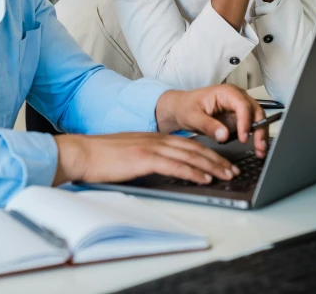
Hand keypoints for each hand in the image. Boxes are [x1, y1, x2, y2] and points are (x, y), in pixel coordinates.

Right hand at [53, 132, 240, 187]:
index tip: (222, 161)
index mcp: (152, 138)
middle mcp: (155, 139)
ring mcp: (151, 147)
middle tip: (233, 169)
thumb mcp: (129, 154)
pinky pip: (175, 165)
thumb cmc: (101, 157)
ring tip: (226, 174)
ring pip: (189, 155)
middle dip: (216, 159)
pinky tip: (204, 178)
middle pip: (194, 148)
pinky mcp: (145, 158)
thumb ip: (146, 158)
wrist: (82, 152)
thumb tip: (161, 169)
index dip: (207, 152)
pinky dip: (193, 171)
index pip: (187, 144)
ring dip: (211, 165)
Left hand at [155, 84, 266, 157]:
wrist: (183, 109)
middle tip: (259, 147)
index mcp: (226, 92)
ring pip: (258, 118)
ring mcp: (240, 107)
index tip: (243, 138)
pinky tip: (257, 149)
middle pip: (255, 110)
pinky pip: (253, 125)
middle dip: (260, 129)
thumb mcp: (193, 117)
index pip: (242, 105)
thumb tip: (224, 135)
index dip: (246, 121)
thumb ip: (208, 125)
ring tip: (261, 151)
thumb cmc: (186, 107)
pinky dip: (257, 136)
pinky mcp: (240, 117)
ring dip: (261, 134)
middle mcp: (237, 97)